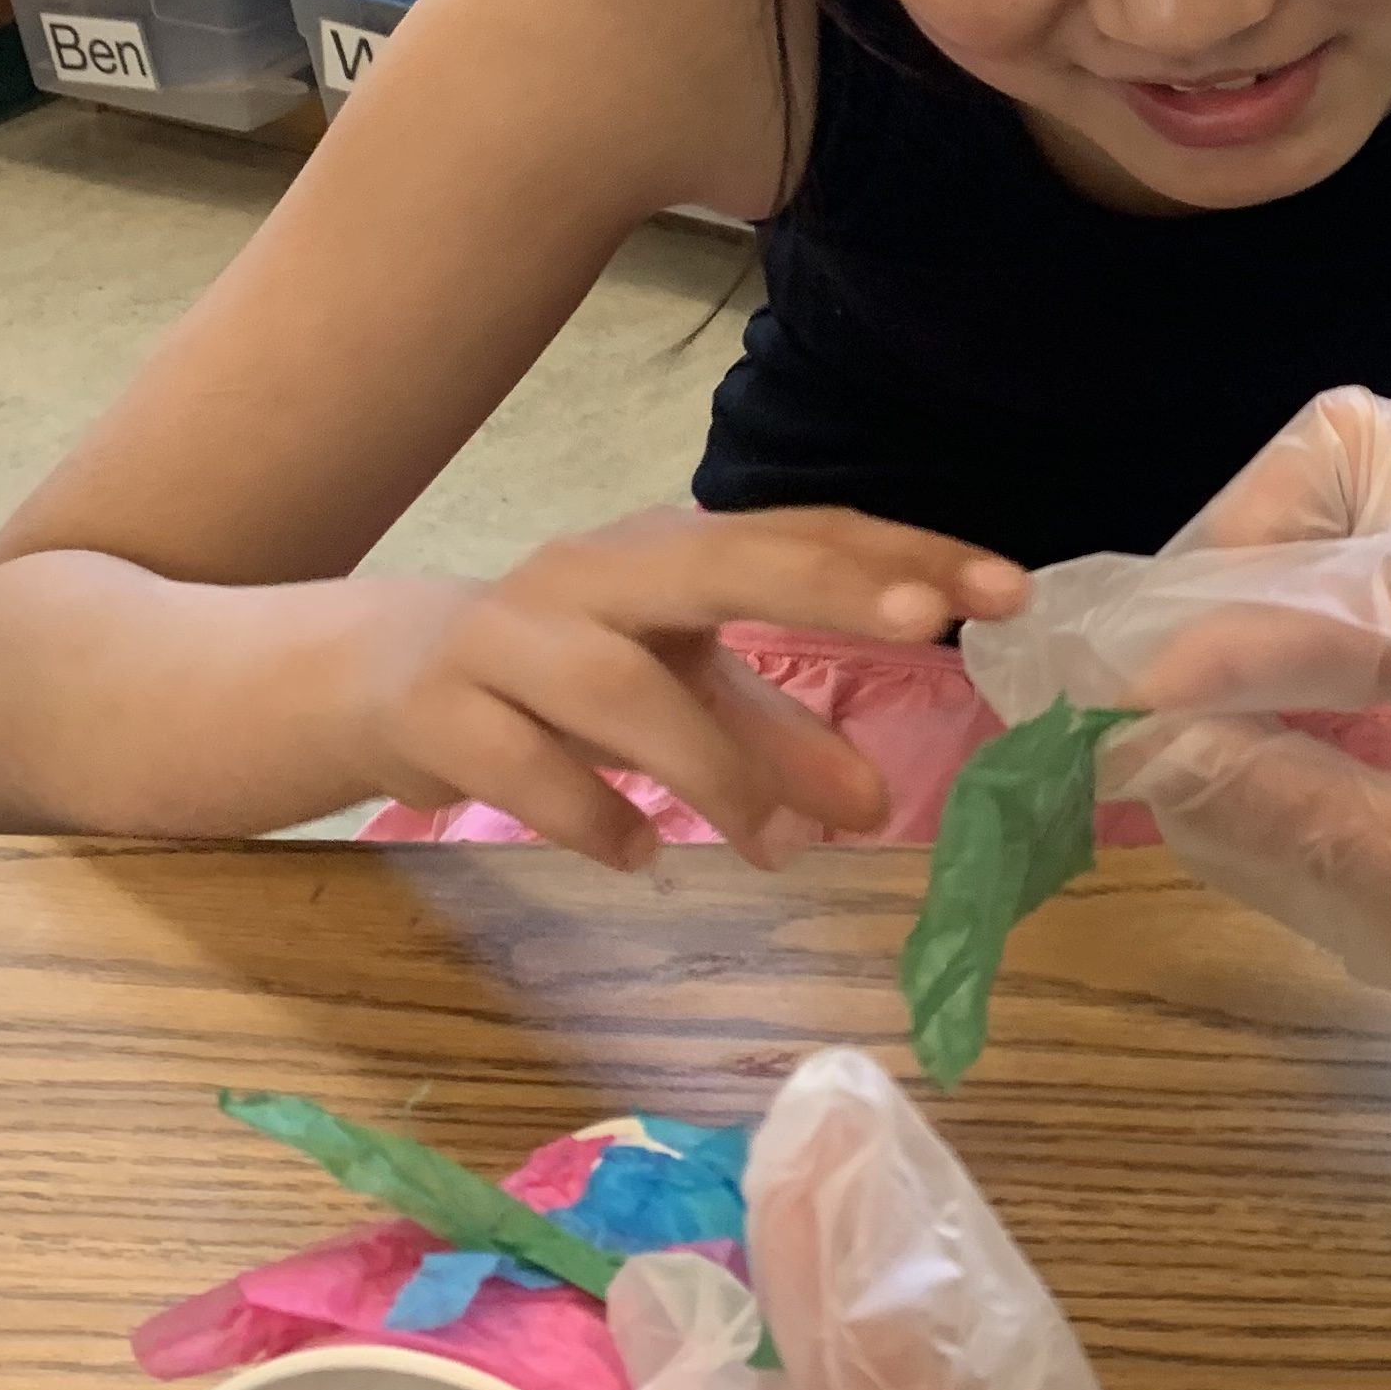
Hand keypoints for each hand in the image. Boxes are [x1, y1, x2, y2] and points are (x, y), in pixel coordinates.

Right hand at [346, 506, 1027, 868]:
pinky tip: (637, 855)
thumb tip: (878, 806)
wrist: (382, 680)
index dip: (904, 556)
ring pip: (619, 681)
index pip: (802, 534)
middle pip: (719, 559)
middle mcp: (594, 573)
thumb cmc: (560, 678)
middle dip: (826, 586)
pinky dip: (591, 814)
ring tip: (773, 845)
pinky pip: (525, 764)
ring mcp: (509, 637)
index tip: (1009, 590)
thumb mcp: (679, 694)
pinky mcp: (443, 712)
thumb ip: (777, 739)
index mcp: (667, 553)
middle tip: (925, 623)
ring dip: (710, 761)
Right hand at [964, 391, 1390, 1283]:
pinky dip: (1349, 595)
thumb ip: (1273, 806)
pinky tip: (1300, 694)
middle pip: (1373, 450)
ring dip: (1302, 552)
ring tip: (1229, 666)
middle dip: (1257, 530)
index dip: (1207, 638)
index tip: (1117, 714)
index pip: (1331, 567)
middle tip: (1185, 647)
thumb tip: (1133, 753)